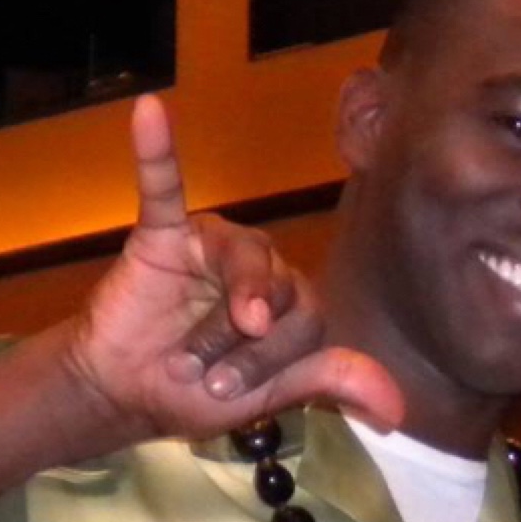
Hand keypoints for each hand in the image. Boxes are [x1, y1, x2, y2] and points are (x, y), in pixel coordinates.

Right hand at [47, 94, 403, 452]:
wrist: (123, 392)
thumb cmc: (197, 390)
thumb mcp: (268, 394)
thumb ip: (328, 381)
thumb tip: (398, 409)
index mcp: (291, 301)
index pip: (308, 317)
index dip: (271, 357)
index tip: (226, 391)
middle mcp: (260, 265)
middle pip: (279, 288)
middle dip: (243, 344)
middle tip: (204, 376)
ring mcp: (213, 245)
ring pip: (239, 260)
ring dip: (215, 319)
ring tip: (189, 355)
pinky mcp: (164, 232)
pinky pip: (164, 186)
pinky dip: (156, 149)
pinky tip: (150, 112)